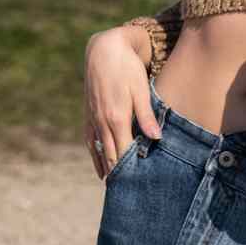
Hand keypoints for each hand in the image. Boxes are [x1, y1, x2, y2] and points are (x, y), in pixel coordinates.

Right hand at [84, 25, 161, 180]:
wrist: (104, 50)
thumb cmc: (127, 68)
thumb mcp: (141, 90)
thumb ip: (147, 116)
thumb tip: (156, 139)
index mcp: (117, 118)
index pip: (124, 153)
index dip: (131, 171)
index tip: (138, 186)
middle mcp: (102, 122)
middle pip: (111, 156)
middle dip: (119, 176)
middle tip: (127, 195)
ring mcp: (93, 119)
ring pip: (98, 151)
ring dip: (106, 169)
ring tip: (114, 188)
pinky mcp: (88, 114)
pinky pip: (90, 141)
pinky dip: (95, 156)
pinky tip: (100, 166)